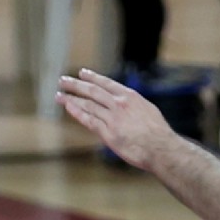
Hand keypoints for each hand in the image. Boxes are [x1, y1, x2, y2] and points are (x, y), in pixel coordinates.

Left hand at [56, 69, 177, 168]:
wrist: (160, 147)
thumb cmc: (157, 131)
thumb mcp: (147, 109)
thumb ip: (133, 105)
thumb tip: (125, 102)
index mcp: (130, 96)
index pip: (107, 83)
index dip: (93, 77)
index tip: (81, 73)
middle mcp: (119, 104)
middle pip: (93, 91)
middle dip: (76, 85)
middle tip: (63, 81)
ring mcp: (112, 118)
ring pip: (88, 105)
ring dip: (71, 98)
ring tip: (59, 95)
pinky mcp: (107, 133)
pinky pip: (88, 120)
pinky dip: (77, 112)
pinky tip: (69, 107)